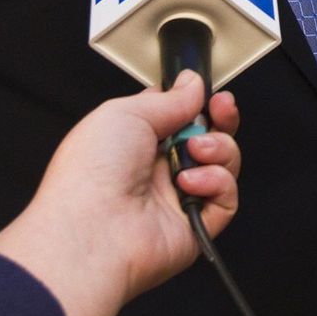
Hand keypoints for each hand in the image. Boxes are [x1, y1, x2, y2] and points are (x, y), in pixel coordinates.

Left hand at [0, 71, 239, 315]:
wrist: (90, 231)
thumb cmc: (91, 173)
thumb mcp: (126, 113)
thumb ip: (169, 99)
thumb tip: (193, 84)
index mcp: (136, 141)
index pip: (181, 117)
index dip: (198, 103)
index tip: (210, 94)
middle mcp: (158, 170)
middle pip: (208, 137)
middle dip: (221, 120)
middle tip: (220, 110)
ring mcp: (178, 198)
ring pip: (223, 164)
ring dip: (218, 148)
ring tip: (196, 151)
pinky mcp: (195, 225)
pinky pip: (226, 198)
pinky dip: (216, 183)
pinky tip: (190, 183)